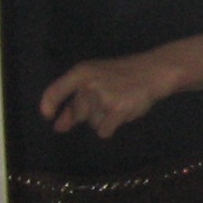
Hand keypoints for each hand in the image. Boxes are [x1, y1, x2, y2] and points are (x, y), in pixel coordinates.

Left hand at [39, 53, 180, 137]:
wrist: (153, 72)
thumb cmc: (122, 76)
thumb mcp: (96, 82)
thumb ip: (74, 103)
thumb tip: (58, 127)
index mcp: (81, 72)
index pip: (54, 91)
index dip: (48, 105)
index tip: (48, 117)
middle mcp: (89, 84)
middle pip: (78, 114)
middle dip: (91, 113)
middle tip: (109, 99)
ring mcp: (104, 96)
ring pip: (93, 125)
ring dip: (105, 120)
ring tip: (119, 103)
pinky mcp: (118, 109)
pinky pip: (104, 131)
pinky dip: (112, 127)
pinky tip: (124, 112)